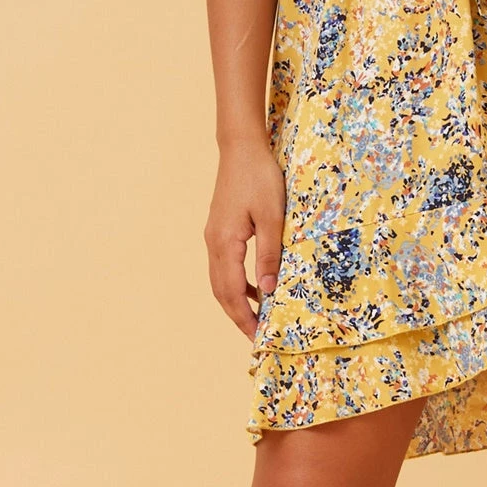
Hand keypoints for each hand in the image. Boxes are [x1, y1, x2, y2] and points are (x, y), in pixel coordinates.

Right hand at [203, 138, 285, 340]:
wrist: (241, 147)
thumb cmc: (260, 177)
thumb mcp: (273, 216)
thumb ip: (269, 254)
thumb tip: (269, 291)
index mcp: (225, 243)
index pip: (233, 293)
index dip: (245, 318)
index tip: (258, 338)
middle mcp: (213, 243)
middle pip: (221, 292)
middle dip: (238, 316)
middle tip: (257, 337)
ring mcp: (213, 235)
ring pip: (220, 280)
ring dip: (237, 300)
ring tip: (258, 316)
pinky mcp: (219, 228)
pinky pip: (225, 265)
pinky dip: (237, 282)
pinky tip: (257, 284)